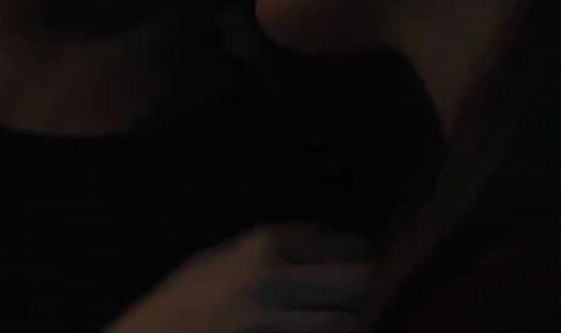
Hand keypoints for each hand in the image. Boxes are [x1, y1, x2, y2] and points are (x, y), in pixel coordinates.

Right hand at [105, 224, 375, 332]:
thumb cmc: (188, 293)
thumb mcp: (225, 252)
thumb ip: (274, 242)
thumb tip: (321, 236)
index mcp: (263, 246)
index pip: (340, 245)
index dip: (365, 252)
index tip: (371, 256)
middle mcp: (273, 279)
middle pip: (354, 281)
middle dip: (368, 284)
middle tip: (372, 286)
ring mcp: (272, 320)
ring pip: (344, 321)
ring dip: (353, 318)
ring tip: (350, 313)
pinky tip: (330, 328)